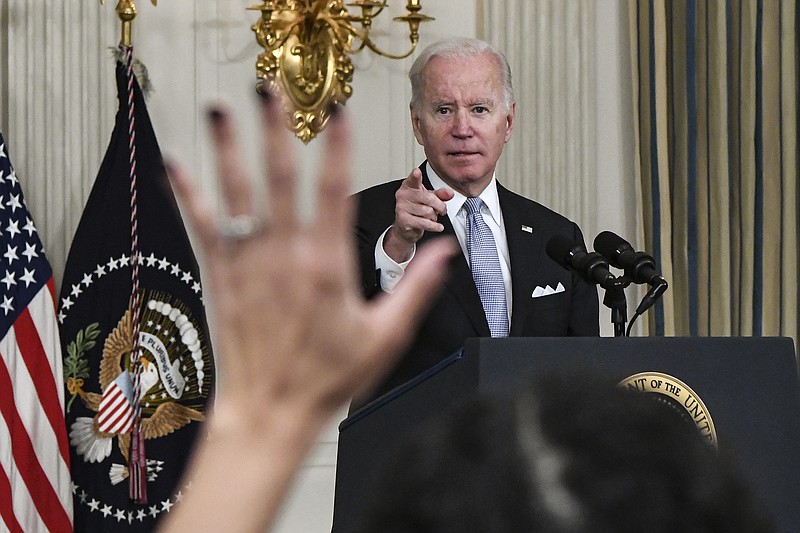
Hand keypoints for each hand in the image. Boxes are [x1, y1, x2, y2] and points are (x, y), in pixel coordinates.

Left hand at [160, 95, 453, 532]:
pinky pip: (202, 226)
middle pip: (279, 178)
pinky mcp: (221, 277)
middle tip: (269, 90)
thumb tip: (444, 254)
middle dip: (274, 129)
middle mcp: (284, 255)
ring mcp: (249, 263)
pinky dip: (189, 195)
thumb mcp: (385, 336)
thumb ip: (416, 288)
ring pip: (236, 193)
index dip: (337, 147)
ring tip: (220, 110)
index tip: (338, 113)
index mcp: (327, 264)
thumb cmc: (324, 378)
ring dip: (227, 147)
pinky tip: (176, 167)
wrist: (270, 409)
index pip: (335, 190)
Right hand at [383, 167, 453, 261]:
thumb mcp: (429, 198)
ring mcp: (401, 207)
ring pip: (428, 211)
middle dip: (440, 206)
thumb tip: (449, 193)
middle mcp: (403, 195)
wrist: (404, 227)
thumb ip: (440, 194)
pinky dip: (434, 226)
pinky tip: (438, 226)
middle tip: (442, 210)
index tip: (417, 172)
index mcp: (408, 186)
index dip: (415, 176)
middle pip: (428, 198)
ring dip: (434, 217)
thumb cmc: (416, 209)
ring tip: (431, 217)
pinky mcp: (403, 220)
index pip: (413, 179)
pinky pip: (424, 223)